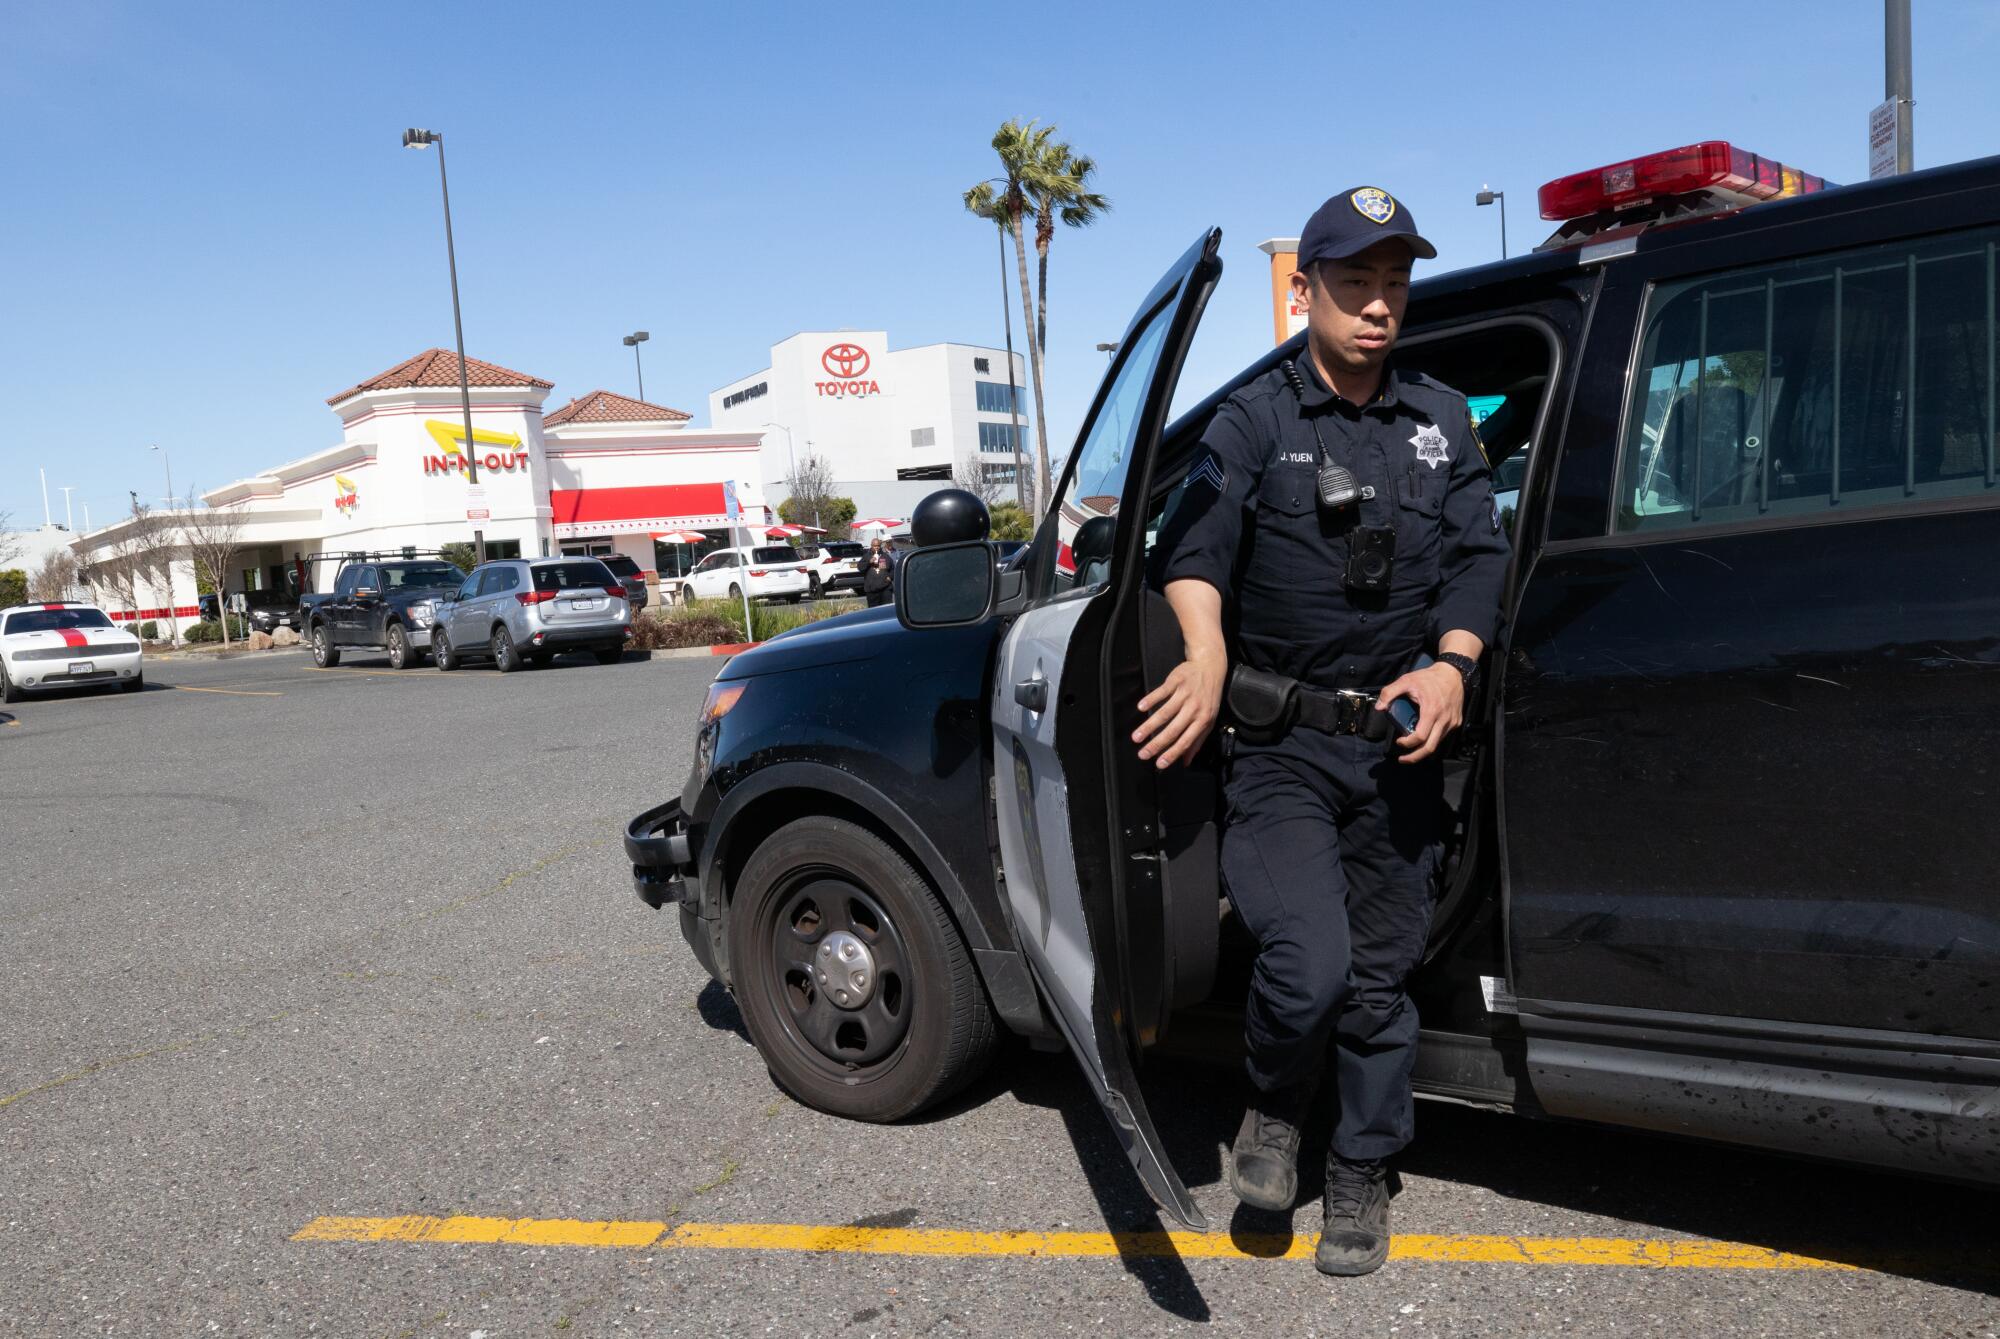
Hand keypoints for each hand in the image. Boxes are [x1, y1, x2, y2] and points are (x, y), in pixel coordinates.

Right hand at [1133, 648, 1226, 768]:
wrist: (1210, 667)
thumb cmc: (1209, 696)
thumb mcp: (1209, 719)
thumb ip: (1197, 741)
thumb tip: (1186, 761)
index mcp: (1203, 720)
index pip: (1186, 741)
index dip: (1172, 754)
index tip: (1159, 764)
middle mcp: (1194, 708)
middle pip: (1173, 730)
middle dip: (1156, 744)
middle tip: (1142, 754)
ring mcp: (1185, 694)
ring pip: (1165, 713)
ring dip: (1149, 726)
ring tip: (1136, 736)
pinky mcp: (1177, 680)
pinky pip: (1161, 692)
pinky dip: (1151, 700)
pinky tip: (1140, 708)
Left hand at [1377, 663, 1464, 763]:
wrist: (1453, 673)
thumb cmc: (1429, 677)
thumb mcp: (1407, 680)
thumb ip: (1390, 692)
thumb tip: (1379, 707)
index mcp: (1431, 711)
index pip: (1420, 737)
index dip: (1407, 743)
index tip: (1398, 741)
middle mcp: (1444, 720)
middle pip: (1429, 748)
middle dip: (1414, 757)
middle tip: (1403, 759)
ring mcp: (1452, 722)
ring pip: (1437, 744)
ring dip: (1423, 750)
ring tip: (1411, 750)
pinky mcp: (1456, 722)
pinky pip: (1442, 737)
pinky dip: (1432, 740)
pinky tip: (1423, 738)